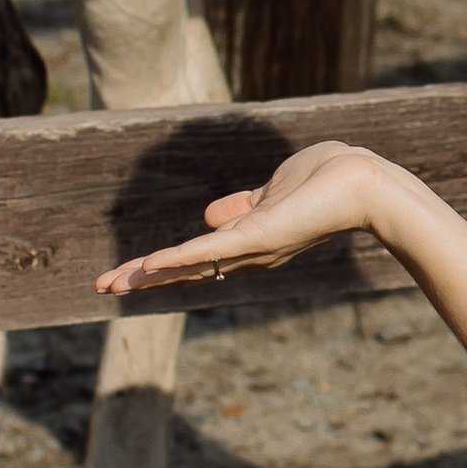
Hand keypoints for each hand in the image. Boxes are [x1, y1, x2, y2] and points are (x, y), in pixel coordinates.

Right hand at [95, 142, 393, 297]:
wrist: (364, 182)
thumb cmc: (328, 180)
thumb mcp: (272, 192)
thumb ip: (242, 206)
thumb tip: (209, 216)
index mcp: (248, 241)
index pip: (195, 257)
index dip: (160, 265)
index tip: (127, 272)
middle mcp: (247, 253)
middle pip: (184, 269)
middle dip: (141, 278)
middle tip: (102, 287)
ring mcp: (251, 248)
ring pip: (188, 265)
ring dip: (147, 274)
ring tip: (110, 284)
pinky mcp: (256, 237)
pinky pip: (210, 250)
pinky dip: (179, 259)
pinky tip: (149, 266)